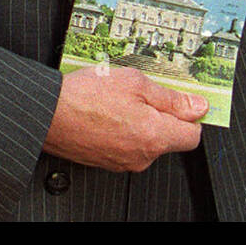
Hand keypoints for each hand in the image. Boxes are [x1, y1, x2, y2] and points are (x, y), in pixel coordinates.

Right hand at [43, 65, 206, 170]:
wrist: (48, 114)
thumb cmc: (86, 96)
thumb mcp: (136, 82)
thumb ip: (171, 97)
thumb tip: (197, 106)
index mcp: (154, 136)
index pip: (193, 135)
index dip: (191, 114)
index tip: (185, 100)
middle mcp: (142, 156)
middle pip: (170, 138)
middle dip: (163, 115)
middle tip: (145, 92)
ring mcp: (124, 162)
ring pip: (148, 141)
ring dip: (142, 121)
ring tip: (121, 99)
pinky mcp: (108, 162)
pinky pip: (128, 146)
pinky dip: (124, 130)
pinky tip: (109, 112)